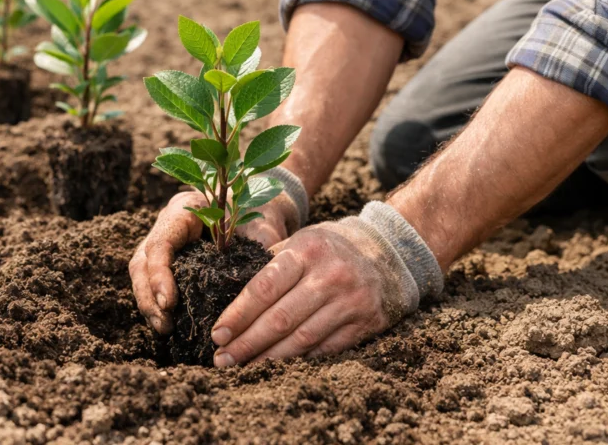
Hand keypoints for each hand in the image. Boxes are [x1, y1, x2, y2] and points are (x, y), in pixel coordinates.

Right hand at [129, 188, 301, 333]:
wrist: (258, 210)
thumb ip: (260, 243)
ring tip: (165, 330)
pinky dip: (159, 307)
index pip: (160, 243)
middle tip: (164, 325)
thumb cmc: (258, 212)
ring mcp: (165, 247)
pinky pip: (155, 285)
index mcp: (184, 211)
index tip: (169, 301)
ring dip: (150, 305)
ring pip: (143, 276)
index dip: (159, 273)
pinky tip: (169, 327)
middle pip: (143, 262)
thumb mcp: (262, 222)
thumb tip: (257, 280)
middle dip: (149, 296)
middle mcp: (168, 228)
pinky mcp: (171, 265)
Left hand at [208, 205, 440, 366]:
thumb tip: (227, 293)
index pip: (264, 287)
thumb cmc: (329, 248)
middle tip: (222, 359)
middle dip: (247, 342)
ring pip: (301, 339)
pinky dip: (297, 359)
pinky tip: (276, 366)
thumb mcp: (301, 240)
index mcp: (307, 250)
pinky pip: (324, 348)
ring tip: (242, 367)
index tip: (218, 334)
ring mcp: (350, 301)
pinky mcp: (365, 323)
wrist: (389, 252)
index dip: (238, 315)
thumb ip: (270, 263)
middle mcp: (331, 275)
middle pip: (280, 319)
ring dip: (268, 357)